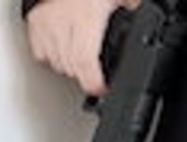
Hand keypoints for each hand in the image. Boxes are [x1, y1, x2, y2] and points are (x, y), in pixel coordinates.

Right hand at [25, 0, 142, 99]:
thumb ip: (134, 8)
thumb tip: (150, 19)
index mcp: (87, 19)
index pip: (86, 63)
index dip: (94, 83)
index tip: (102, 88)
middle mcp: (65, 24)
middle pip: (74, 69)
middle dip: (86, 74)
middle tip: (96, 67)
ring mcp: (48, 26)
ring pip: (59, 64)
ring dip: (71, 67)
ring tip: (81, 55)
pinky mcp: (35, 25)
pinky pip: (43, 55)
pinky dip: (54, 57)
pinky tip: (64, 48)